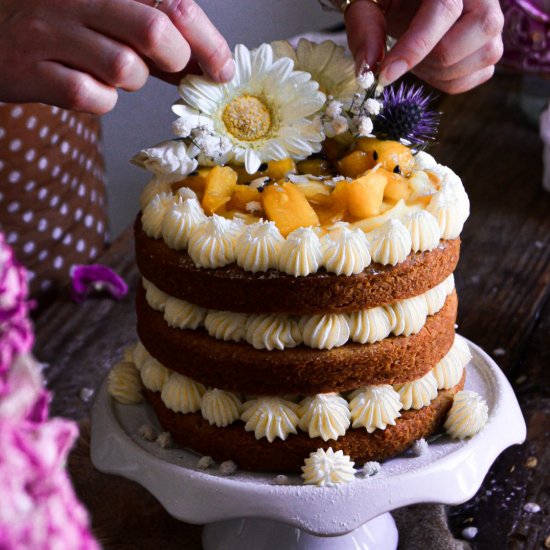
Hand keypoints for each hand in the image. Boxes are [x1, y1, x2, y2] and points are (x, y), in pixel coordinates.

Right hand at [0, 0, 233, 113]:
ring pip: (125, 69)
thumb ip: (155, 37)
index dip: (207, 40)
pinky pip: (92, 98)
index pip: (172, 4)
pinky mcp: (31, 71)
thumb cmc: (60, 27)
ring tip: (108, 71)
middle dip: (173, 59)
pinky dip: (100, 100)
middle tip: (164, 66)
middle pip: (154, 31)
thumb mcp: (106, 16)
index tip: (223, 69)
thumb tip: (209, 64)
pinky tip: (84, 86)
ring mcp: (50, 33)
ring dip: (131, 81)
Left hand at [345, 0, 503, 93]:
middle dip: (428, 59)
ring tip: (416, 57)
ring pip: (478, 60)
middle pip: (470, 37)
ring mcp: (493, 21)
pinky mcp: (492, 46)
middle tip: (402, 56)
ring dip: (436, 72)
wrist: (409, 1)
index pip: (445, 10)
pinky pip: (476, 77)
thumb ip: (364, 27)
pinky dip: (447, 81)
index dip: (414, 48)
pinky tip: (429, 65)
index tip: (384, 75)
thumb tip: (367, 69)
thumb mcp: (367, 2)